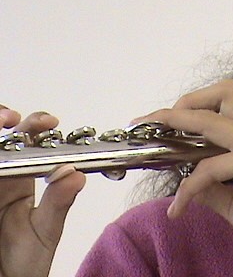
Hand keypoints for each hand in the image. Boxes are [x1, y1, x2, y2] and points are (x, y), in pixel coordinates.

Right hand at [0, 106, 84, 276]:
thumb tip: (76, 173)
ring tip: (2, 121)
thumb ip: (59, 203)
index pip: (28, 145)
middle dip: (4, 119)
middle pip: (1, 140)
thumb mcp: (45, 231)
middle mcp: (0, 180)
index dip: (36, 127)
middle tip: (13, 118)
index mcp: (21, 183)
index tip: (49, 122)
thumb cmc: (24, 263)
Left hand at [134, 80, 232, 254]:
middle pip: (226, 91)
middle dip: (189, 99)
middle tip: (163, 119)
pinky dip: (189, 185)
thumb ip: (214, 190)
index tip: (171, 122)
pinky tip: (180, 206)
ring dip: (178, 119)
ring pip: (212, 116)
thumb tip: (187, 182)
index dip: (201, 106)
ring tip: (156, 129)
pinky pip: (210, 166)